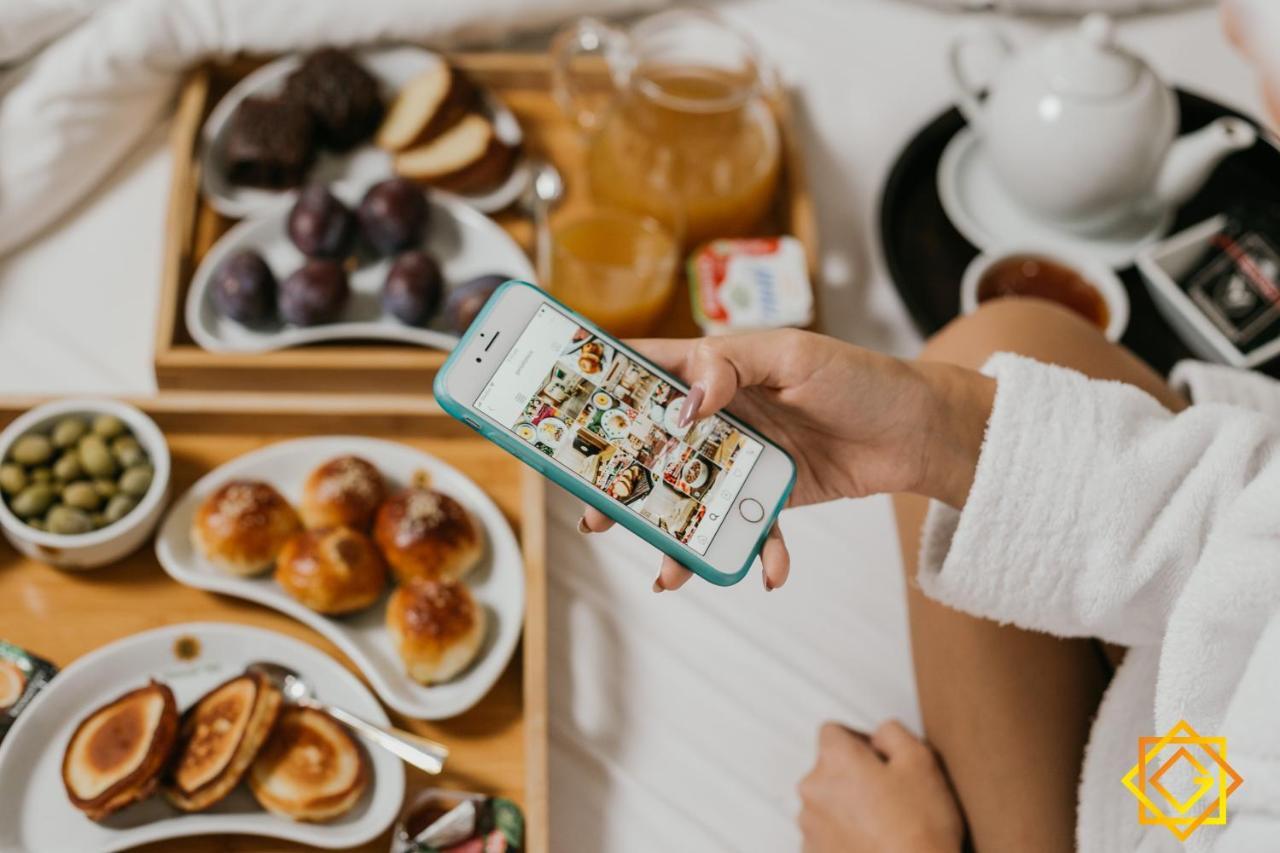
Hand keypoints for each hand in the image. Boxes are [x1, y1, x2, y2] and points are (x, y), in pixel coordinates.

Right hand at [579, 330, 994, 590]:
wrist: (919, 432)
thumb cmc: (859, 378)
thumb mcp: (794, 355)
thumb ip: (732, 366)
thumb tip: (684, 403)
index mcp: (715, 369)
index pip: (645, 374)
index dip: (600, 391)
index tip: (559, 417)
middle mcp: (719, 414)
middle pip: (654, 449)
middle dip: (623, 484)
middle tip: (595, 515)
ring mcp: (743, 458)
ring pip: (693, 498)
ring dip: (677, 536)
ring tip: (667, 571)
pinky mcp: (772, 495)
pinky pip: (751, 528)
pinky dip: (756, 553)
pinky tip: (768, 573)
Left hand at [797, 721, 964, 852]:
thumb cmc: (920, 828)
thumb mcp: (921, 761)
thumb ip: (893, 733)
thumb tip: (878, 735)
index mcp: (836, 759)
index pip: (833, 732)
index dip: (859, 741)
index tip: (880, 759)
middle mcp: (813, 789)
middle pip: (829, 769)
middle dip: (854, 776)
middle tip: (890, 795)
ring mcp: (810, 825)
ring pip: (827, 803)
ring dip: (848, 807)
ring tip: (884, 825)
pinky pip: (827, 834)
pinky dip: (844, 836)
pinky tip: (874, 844)